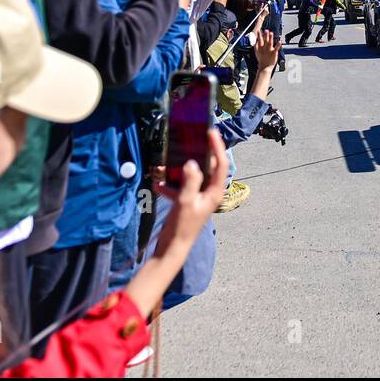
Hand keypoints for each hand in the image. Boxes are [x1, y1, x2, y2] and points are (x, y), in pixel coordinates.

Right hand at [123, 130, 226, 319]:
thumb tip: (191, 163)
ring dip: (181, 168)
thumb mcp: (185, 202)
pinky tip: (158, 183)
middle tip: (193, 137)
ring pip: (192, 175)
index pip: (221, 164)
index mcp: (215, 192)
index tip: (211, 132)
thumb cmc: (182, 227)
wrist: (172, 248)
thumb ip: (190, 181)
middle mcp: (210, 192)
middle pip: (208, 167)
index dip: (217, 147)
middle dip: (199, 153)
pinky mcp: (187, 201)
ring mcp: (199, 196)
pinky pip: (181, 186)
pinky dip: (171, 184)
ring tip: (171, 159)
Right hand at [254, 28, 281, 72]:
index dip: (259, 35)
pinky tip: (280, 41)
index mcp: (260, 48)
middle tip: (266, 30)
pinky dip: (278, 45)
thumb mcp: (257, 53)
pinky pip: (276, 48)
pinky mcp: (274, 53)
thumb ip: (256, 47)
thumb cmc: (261, 60)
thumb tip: (255, 41)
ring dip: (270, 38)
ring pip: (269, 43)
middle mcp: (264, 49)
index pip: (259, 40)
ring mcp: (269, 51)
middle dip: (265, 35)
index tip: (259, 30)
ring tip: (271, 33)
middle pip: (264, 40)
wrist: (264, 67)